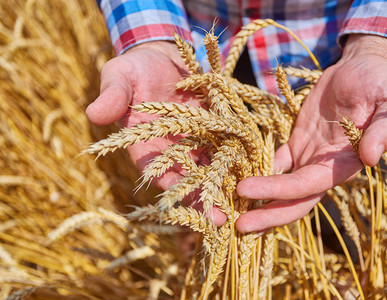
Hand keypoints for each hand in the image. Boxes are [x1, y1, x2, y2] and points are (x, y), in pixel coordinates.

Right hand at [86, 41, 226, 224]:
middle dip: (205, 198)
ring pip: (213, 167)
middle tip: (222, 219)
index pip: (158, 174)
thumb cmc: (134, 69)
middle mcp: (173, 150)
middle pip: (190, 179)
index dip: (172, 189)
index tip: (187, 205)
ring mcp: (197, 140)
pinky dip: (241, 156)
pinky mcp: (216, 128)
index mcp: (147, 146)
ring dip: (227, 184)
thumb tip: (92, 113)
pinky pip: (230, 144)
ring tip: (244, 201)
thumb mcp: (120, 77)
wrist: (161, 58)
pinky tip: (256, 169)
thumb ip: (112, 96)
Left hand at [235, 34, 386, 232]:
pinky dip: (255, 171)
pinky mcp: (296, 144)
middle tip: (236, 226)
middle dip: (266, 215)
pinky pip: (274, 163)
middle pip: (293, 200)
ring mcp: (308, 158)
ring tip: (228, 210)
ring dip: (258, 201)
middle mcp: (324, 168)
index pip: (308, 186)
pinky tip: (234, 177)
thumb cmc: (382, 82)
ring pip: (281, 188)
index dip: (279, 192)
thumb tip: (369, 157)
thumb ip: (385, 129)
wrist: (363, 68)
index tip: (246, 190)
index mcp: (345, 164)